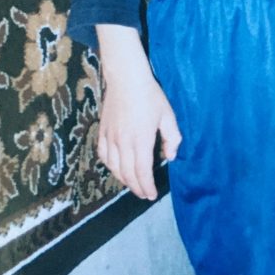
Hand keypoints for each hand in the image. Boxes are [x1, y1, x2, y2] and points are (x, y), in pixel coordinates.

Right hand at [96, 24, 181, 200]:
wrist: (126, 79)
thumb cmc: (150, 96)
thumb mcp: (168, 116)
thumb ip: (172, 138)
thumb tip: (170, 156)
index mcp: (141, 141)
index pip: (142, 172)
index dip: (147, 187)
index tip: (151, 195)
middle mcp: (123, 143)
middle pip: (128, 174)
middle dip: (137, 187)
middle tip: (144, 194)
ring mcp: (110, 138)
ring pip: (114, 167)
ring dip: (124, 179)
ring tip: (132, 184)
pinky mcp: (102, 132)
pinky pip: (103, 155)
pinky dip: (110, 166)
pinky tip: (116, 168)